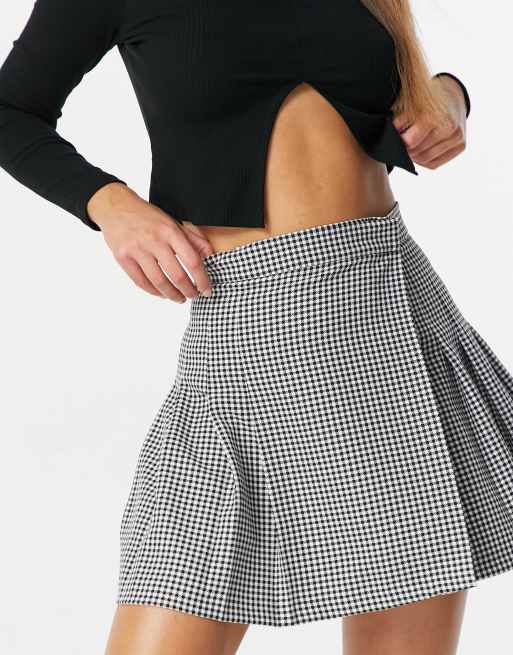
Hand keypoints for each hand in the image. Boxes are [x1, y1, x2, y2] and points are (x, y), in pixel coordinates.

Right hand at [87, 183, 214, 302]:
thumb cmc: (148, 217)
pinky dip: (154, 292)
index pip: (192, 261)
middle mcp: (154, 240)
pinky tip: (162, 294)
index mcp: (170, 231)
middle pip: (177, 275)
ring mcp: (137, 250)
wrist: (116, 207)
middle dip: (189, 291)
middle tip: (194, 296)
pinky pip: (141, 282)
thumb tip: (209, 255)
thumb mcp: (173, 222)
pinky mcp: (123, 258)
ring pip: (159, 282)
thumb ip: (193, 238)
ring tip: (180, 299)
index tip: (207, 290)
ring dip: (172, 295)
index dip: (202, 279)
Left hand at [392, 75, 467, 169]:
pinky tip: (422, 151)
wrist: (454, 97)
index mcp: (437, 116)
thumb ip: (401, 120)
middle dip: (407, 151)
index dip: (401, 143)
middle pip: (419, 153)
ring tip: (411, 148)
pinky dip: (424, 161)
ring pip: (427, 160)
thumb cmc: (430, 102)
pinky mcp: (461, 146)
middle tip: (402, 146)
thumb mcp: (413, 105)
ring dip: (415, 157)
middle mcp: (450, 128)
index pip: (411, 141)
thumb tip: (391, 134)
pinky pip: (435, 164)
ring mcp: (457, 139)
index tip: (397, 139)